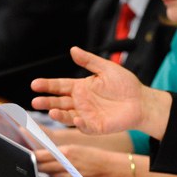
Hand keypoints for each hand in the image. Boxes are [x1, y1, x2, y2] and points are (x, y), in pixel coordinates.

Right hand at [31, 47, 170, 136]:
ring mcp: (87, 115)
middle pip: (59, 102)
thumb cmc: (125, 85)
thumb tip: (73, 49)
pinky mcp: (97, 126)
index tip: (35, 84)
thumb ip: (89, 61)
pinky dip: (80, 124)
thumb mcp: (106, 68)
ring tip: (50, 112)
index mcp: (81, 87)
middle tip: (35, 101)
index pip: (59, 86)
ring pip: (68, 116)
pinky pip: (85, 127)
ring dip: (59, 115)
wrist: (142, 101)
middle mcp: (81, 102)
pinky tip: (77, 119)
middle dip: (47, 102)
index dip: (47, 85)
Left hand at [34, 145, 124, 176]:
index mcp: (66, 153)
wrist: (107, 167)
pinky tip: (58, 172)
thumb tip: (42, 154)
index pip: (42, 156)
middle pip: (42, 167)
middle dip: (35, 163)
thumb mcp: (75, 148)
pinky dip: (55, 176)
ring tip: (43, 165)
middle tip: (28, 159)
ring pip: (49, 174)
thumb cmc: (92, 155)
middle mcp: (66, 166)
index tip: (23, 153)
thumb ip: (58, 152)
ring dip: (45, 170)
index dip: (31, 155)